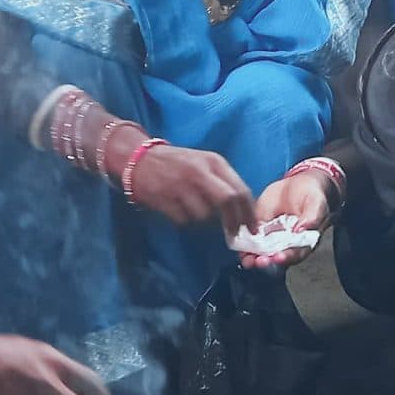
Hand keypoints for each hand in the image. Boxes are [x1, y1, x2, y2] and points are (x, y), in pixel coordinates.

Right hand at [126, 144, 256, 233]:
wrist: (141, 159)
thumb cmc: (179, 164)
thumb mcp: (205, 164)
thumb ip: (225, 183)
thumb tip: (244, 212)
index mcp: (214, 162)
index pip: (240, 190)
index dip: (249, 213)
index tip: (252, 228)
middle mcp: (200, 172)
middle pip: (227, 202)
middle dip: (234, 222)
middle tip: (235, 234)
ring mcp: (181, 185)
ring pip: (205, 216)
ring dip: (206, 223)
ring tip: (197, 213)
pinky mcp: (165, 199)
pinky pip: (185, 221)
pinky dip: (187, 222)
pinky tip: (181, 212)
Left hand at [238, 169, 333, 269]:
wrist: (299, 183)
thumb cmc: (313, 195)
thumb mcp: (316, 203)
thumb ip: (312, 217)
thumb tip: (303, 229)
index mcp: (303, 240)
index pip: (295, 253)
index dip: (287, 257)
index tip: (279, 257)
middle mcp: (287, 242)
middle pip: (276, 256)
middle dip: (267, 260)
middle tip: (260, 261)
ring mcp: (272, 235)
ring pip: (261, 251)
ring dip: (253, 257)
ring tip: (247, 259)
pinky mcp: (260, 226)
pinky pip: (250, 237)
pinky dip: (244, 244)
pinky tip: (239, 246)